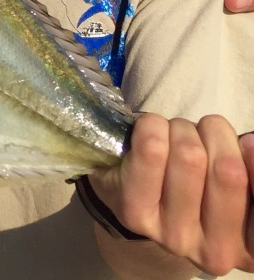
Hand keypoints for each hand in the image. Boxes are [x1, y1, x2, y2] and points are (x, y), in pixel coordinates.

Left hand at [89, 113, 253, 276]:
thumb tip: (250, 144)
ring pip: (188, 154)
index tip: (248, 141)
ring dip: (182, 129)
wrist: (142, 203)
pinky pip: (151, 148)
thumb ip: (248, 174)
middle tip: (204, 133)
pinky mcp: (136, 213)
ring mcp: (175, 236)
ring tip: (177, 135)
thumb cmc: (202, 190)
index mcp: (251, 250)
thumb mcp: (237, 190)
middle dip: (215, 134)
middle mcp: (217, 252)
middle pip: (227, 170)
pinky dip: (154, 126)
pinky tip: (153, 130)